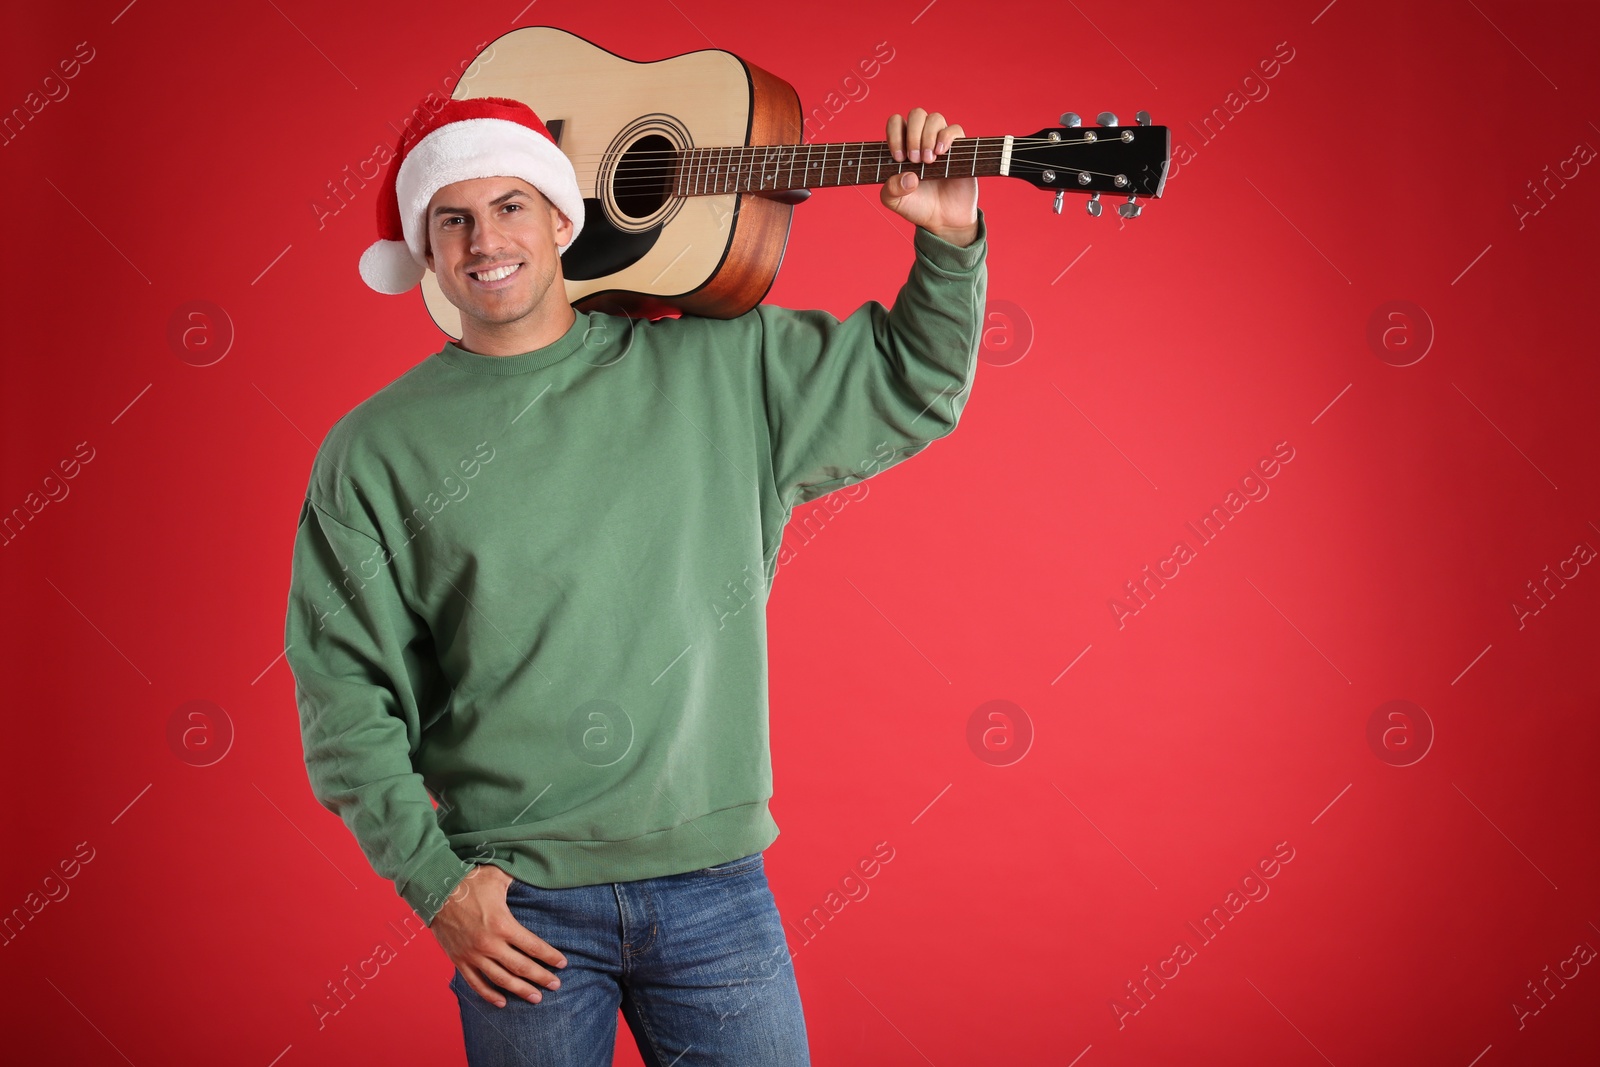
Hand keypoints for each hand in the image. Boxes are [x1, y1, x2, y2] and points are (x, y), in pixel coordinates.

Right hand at [429, 863, 567, 1007]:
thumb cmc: (469, 881)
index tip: (562, 964)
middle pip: (521, 967)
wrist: (435, 890)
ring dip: (520, 990)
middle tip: (556, 985)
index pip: (533, 946)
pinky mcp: (459, 960)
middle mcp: (490, 944)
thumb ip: (518, 879)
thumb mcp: (498, 876)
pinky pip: (476, 983)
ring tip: (536, 998)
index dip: (550, 957)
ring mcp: (473, 955)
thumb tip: (535, 872)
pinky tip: (502, 1002)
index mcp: (503, 924)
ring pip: (502, 980)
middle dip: (541, 978)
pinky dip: (489, 995)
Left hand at [882, 107, 979, 245]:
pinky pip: (954, 129)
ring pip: (935, 118)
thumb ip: (890, 190)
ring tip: (928, 161)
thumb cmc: (917, 206)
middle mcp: (922, 138)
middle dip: (912, 135)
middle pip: (916, 114)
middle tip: (914, 159)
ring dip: (928, 137)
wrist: (943, 220)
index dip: (895, 134)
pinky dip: (946, 137)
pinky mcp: (960, 148)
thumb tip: (908, 176)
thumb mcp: (894, 202)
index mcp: (903, 145)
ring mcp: (941, 141)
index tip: (898, 157)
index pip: (896, 122)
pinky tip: (940, 154)